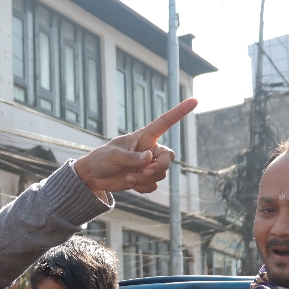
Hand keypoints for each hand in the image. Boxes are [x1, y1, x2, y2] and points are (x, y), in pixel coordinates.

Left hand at [74, 99, 195, 195]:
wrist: (94, 177)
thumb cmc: (102, 159)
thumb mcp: (114, 155)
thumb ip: (131, 157)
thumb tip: (149, 158)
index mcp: (144, 137)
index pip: (165, 122)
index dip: (180, 112)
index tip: (194, 100)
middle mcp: (150, 150)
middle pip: (169, 157)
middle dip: (160, 167)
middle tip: (145, 171)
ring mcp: (148, 165)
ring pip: (160, 174)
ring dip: (146, 178)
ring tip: (128, 178)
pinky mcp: (145, 179)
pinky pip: (154, 185)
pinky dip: (144, 187)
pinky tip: (131, 185)